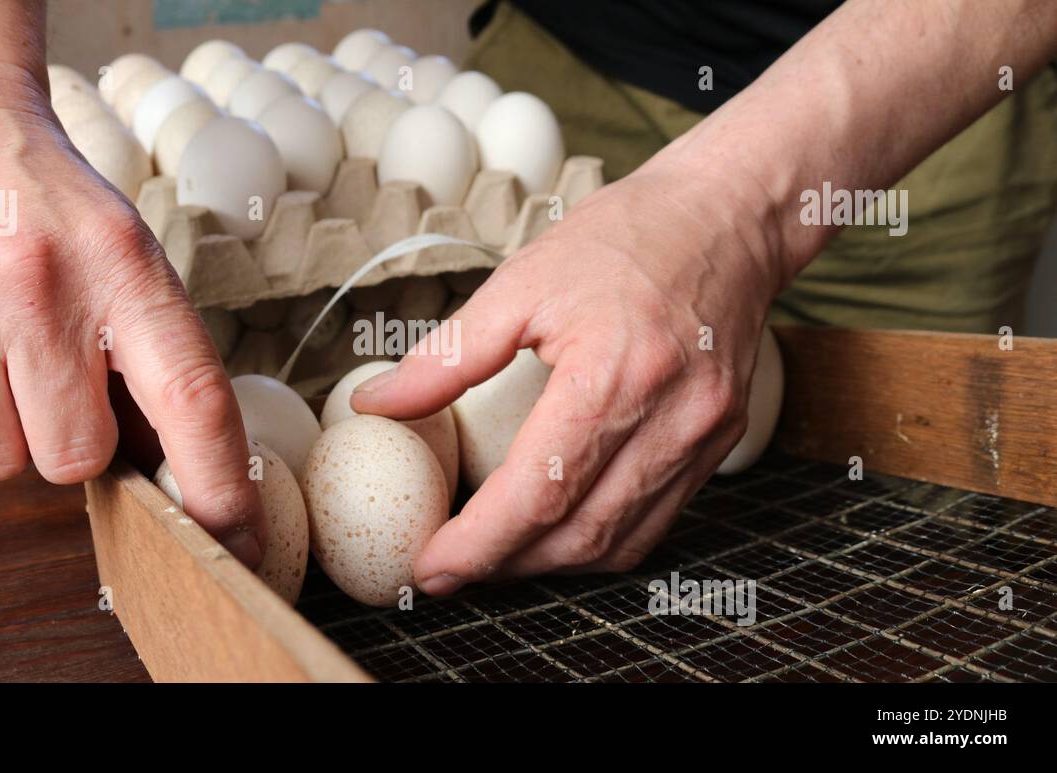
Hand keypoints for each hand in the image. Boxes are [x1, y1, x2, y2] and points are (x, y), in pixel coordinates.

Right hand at [0, 14, 263, 564]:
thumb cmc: (47, 201)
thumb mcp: (125, 254)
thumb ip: (151, 355)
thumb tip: (176, 478)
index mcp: (122, 265)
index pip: (190, 399)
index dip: (217, 483)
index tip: (234, 535)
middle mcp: (33, 284)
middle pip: (76, 457)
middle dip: (74, 434)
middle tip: (55, 371)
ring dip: (7, 428)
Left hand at [351, 155, 785, 592]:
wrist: (728, 215)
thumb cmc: (625, 237)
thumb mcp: (521, 281)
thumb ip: (448, 356)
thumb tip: (378, 403)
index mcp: (614, 375)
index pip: (538, 494)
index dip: (477, 545)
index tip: (429, 566)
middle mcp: (671, 417)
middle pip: (580, 535)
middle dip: (506, 565)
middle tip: (450, 566)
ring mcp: (705, 435)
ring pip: (622, 542)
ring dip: (551, 562)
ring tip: (496, 552)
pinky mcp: (722, 440)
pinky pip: (658, 520)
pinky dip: (600, 539)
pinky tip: (558, 526)